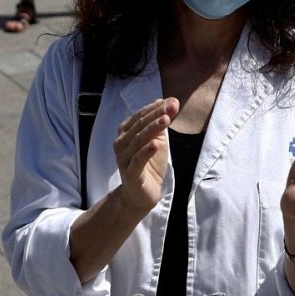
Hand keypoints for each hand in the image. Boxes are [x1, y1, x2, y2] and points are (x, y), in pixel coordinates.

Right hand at [114, 99, 178, 213]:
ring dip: (152, 128)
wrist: (141, 194)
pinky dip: (146, 152)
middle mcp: (121, 143)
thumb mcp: (156, 141)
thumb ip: (159, 123)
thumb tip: (167, 101)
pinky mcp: (130, 174)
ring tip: (166, 119)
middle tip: (173, 107)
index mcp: (125, 133)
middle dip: (157, 115)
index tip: (173, 101)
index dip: (156, 108)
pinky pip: (137, 161)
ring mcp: (123, 159)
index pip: (141, 116)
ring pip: (138, 140)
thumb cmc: (148, 164)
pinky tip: (155, 145)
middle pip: (140, 126)